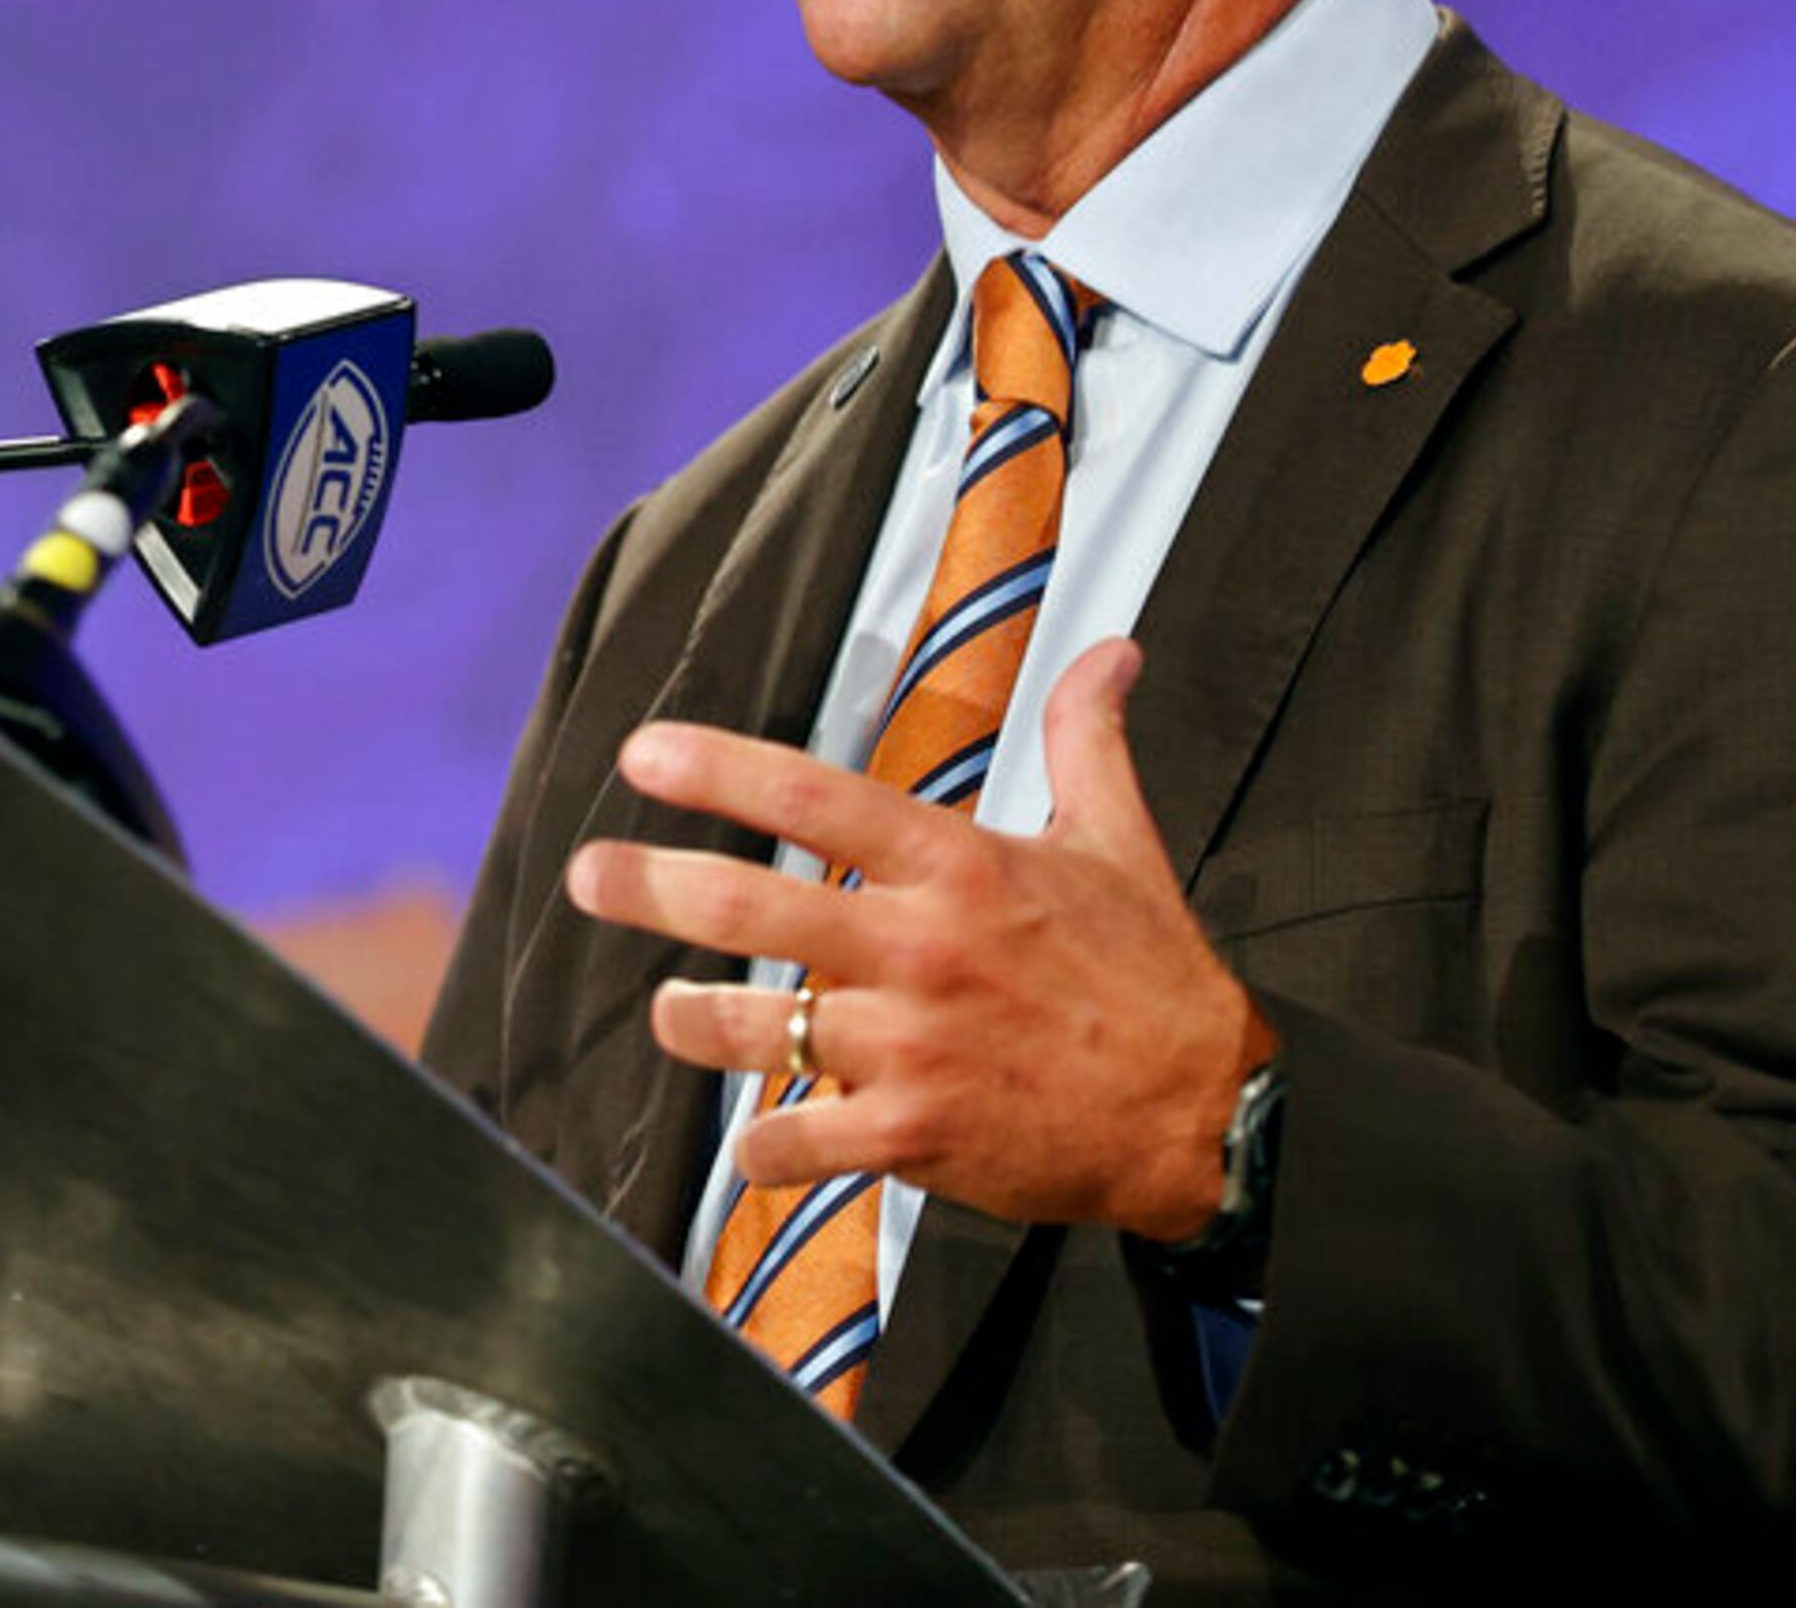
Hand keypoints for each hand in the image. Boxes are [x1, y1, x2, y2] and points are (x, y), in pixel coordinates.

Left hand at [561, 638, 1271, 1239]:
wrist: (1206, 1117)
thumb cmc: (1153, 974)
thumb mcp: (1121, 841)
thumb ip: (1091, 739)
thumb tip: (1114, 648)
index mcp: (960, 869)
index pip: (815, 801)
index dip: (719, 769)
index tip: (642, 753)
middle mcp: (922, 950)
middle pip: (754, 909)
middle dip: (653, 888)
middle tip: (589, 874)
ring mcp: (911, 1048)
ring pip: (758, 1030)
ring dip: (693, 1022)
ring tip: (667, 1010)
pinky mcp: (913, 1137)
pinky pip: (799, 1143)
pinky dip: (763, 1147)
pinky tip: (753, 1139)